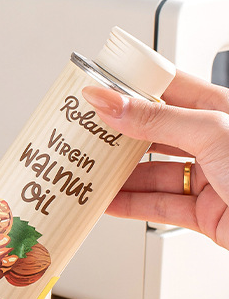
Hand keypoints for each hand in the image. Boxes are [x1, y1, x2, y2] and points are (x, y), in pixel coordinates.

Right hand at [82, 72, 228, 249]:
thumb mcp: (212, 133)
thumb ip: (156, 120)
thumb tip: (111, 102)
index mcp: (223, 108)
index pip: (168, 88)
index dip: (131, 86)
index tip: (97, 87)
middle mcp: (216, 141)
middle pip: (154, 133)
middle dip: (118, 134)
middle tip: (84, 133)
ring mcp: (210, 178)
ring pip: (152, 172)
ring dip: (118, 174)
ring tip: (87, 170)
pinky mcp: (204, 213)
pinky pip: (158, 205)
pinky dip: (129, 205)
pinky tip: (106, 200)